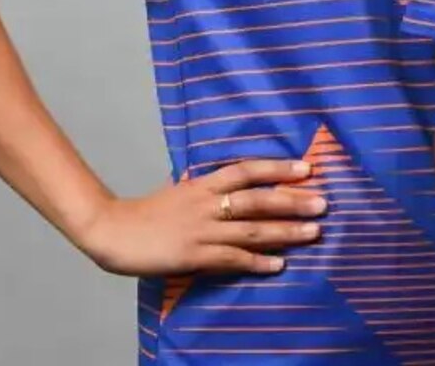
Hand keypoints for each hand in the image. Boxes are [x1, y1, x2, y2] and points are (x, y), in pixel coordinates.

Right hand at [76, 159, 324, 276]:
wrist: (110, 230)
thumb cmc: (146, 212)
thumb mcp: (180, 191)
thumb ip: (207, 188)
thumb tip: (234, 182)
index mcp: (203, 184)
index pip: (248, 170)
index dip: (279, 168)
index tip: (308, 168)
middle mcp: (207, 203)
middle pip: (258, 198)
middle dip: (293, 201)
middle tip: (324, 203)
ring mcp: (201, 230)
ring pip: (251, 229)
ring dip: (285, 231)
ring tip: (314, 232)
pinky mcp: (192, 255)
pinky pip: (231, 259)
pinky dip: (256, 262)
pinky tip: (278, 265)